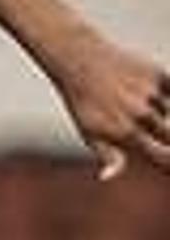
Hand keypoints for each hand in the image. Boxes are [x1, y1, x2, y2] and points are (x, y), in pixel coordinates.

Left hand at [56, 37, 169, 182]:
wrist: (79, 62)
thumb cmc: (83, 103)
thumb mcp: (88, 132)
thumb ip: (107, 156)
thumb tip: (107, 177)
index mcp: (126, 134)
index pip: (163, 158)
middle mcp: (142, 115)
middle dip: (165, 136)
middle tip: (142, 123)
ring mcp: (151, 94)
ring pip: (168, 112)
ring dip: (157, 111)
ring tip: (129, 100)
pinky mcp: (157, 74)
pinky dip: (163, 91)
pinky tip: (142, 88)